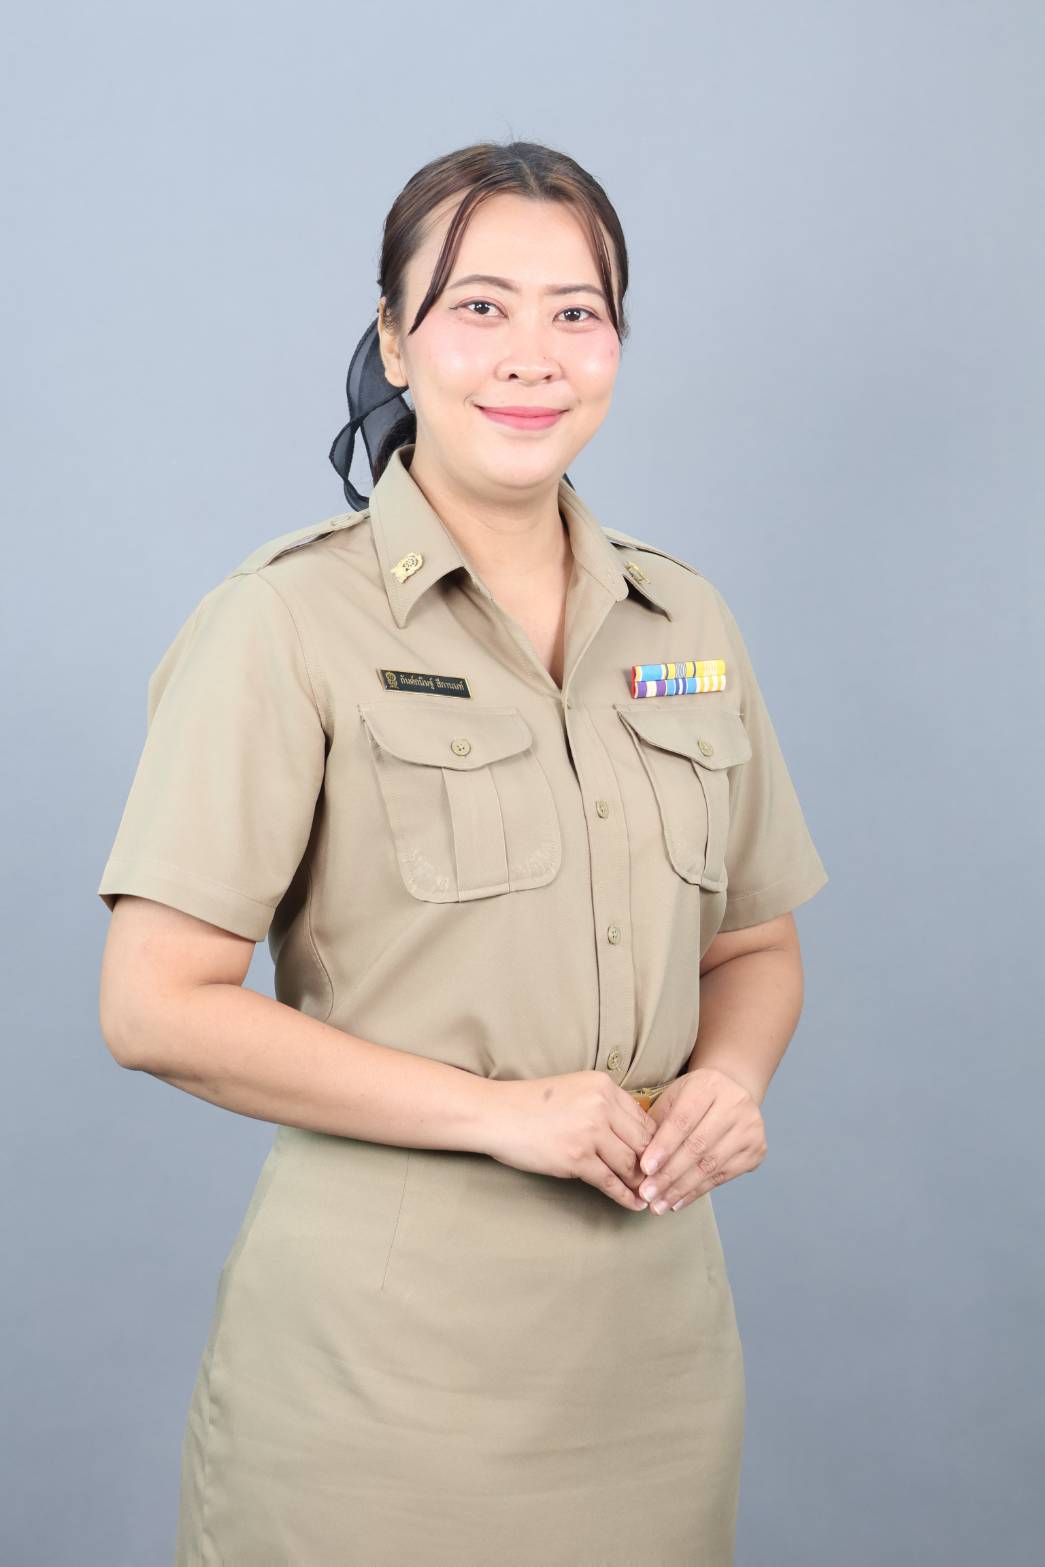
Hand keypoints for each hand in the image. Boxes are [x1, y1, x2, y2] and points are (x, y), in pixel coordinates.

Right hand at [483, 1071, 656, 1211]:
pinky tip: (634, 1205)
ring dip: (641, 1184)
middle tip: (659, 1182)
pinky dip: (625, 1197)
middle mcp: (601, 1106)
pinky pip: (610, 1182)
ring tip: (649, 1196)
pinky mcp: (576, 1158)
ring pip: (630, 1164)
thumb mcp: (575, 1090)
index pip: (643, 1118)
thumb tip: (633, 1135)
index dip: (654, 1143)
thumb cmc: (533, 1104)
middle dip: (652, 1166)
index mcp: (604, 1086)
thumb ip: (604, 1105)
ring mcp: (590, 1132)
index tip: (658, 1160)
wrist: (497, 1114)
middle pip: (642, 1142)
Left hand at [635, 1067, 767, 1213]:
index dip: (664, 1146)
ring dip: (681, 1189)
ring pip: (711, 1165)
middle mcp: (735, 1104)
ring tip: (658, 1205)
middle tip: (647, 1195)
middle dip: (669, 1174)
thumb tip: (639, 1163)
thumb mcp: (672, 1098)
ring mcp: (750, 1128)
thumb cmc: (693, 1098)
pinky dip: (697, 1192)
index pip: (684, 1120)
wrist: (732, 1094)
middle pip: (698, 1146)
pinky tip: (678, 1202)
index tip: (645, 1169)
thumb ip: (657, 1125)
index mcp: (709, 1086)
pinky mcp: (756, 1150)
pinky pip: (723, 1177)